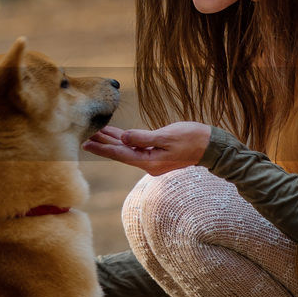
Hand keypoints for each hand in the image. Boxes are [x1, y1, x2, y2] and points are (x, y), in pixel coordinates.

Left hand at [83, 121, 212, 174]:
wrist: (212, 147)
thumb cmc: (193, 139)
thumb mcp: (167, 136)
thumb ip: (143, 138)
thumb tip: (123, 137)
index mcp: (149, 161)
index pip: (120, 154)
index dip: (102, 149)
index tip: (86, 144)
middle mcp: (148, 163)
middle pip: (121, 153)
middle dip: (103, 144)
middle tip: (85, 137)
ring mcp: (153, 159)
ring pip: (127, 149)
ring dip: (112, 141)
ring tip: (95, 133)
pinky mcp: (157, 153)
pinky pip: (136, 147)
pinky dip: (125, 140)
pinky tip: (116, 134)